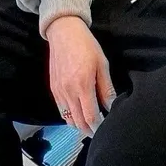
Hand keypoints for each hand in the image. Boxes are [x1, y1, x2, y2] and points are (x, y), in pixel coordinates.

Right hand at [46, 16, 116, 134]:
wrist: (63, 32)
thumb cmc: (86, 46)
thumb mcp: (102, 65)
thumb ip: (106, 88)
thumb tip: (112, 106)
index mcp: (83, 85)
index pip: (90, 116)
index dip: (98, 127)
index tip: (105, 130)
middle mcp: (68, 92)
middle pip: (78, 122)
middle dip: (89, 130)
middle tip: (99, 132)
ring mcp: (59, 91)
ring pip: (68, 119)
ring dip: (79, 125)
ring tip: (90, 125)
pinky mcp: (53, 89)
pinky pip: (61, 110)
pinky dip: (70, 116)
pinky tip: (79, 113)